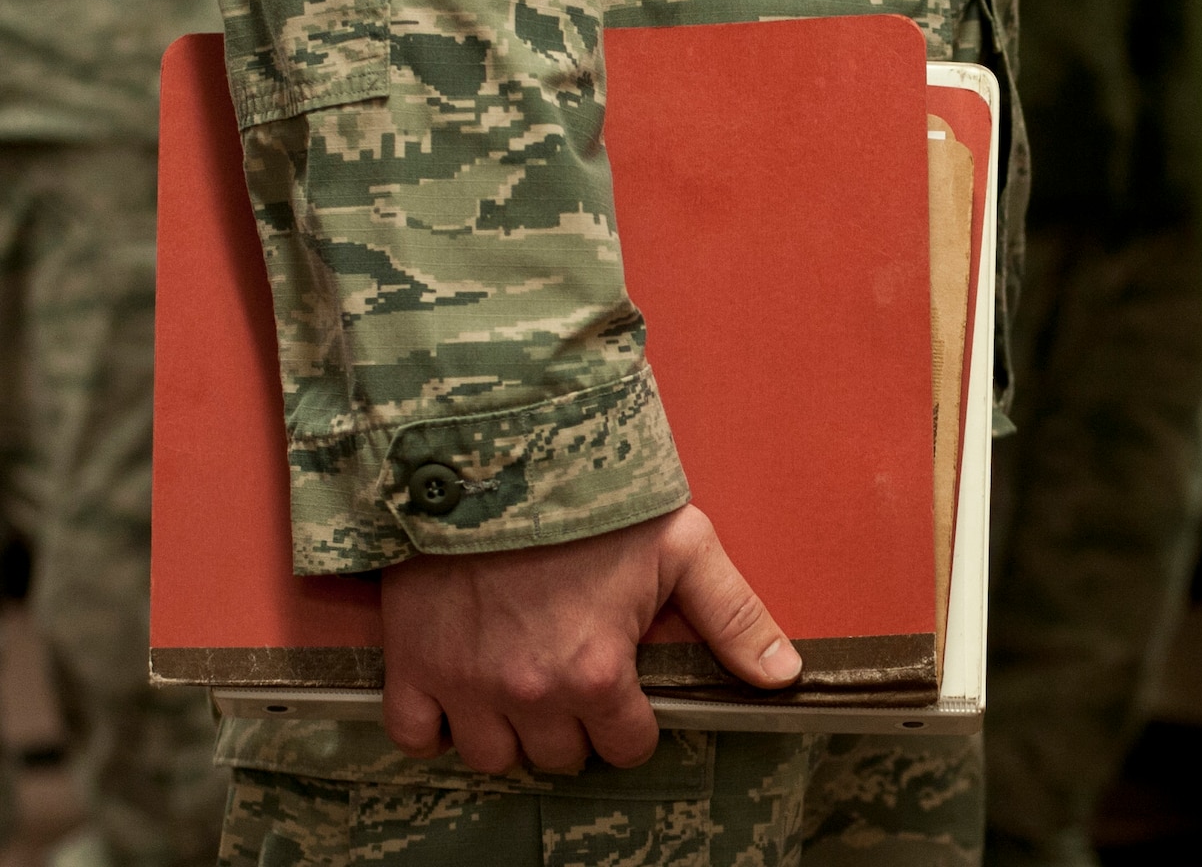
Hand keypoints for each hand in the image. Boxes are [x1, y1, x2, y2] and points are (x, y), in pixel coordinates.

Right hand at [379, 504, 800, 773]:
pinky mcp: (413, 664)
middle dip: (574, 727)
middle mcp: (530, 692)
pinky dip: (435, 727)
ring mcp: (465, 684)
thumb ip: (733, 618)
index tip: (625, 689)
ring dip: (510, 732)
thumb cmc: (591, 495)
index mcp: (595, 672)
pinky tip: (460, 695)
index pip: (626, 747)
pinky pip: (415, 736)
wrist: (492, 448)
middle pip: (559, 758)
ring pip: (493, 757)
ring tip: (522, 688)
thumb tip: (785, 676)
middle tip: (574, 678)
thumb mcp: (682, 546)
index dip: (633, 721)